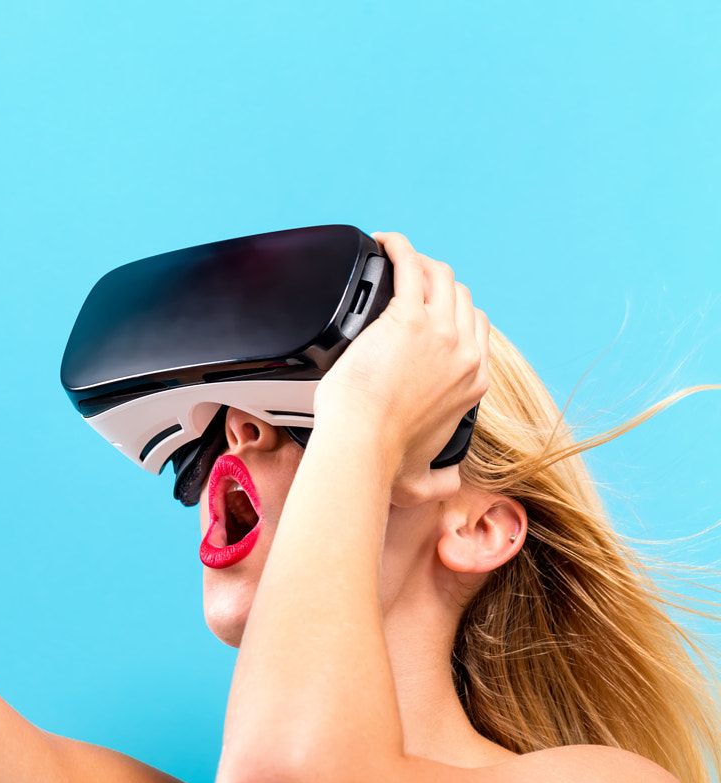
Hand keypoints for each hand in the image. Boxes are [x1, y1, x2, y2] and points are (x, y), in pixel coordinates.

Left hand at [314, 232, 489, 504]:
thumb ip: (441, 482)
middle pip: (462, 299)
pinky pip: (409, 266)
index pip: (477, 331)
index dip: (456, 315)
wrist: (361, 444)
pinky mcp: (407, 317)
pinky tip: (384, 241)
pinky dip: (399, 248)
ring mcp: (440, 332)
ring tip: (397, 258)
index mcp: (472, 382)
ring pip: (442, 278)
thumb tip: (451, 485)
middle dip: (439, 285)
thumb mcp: (422, 480)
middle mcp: (464, 353)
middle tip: (408, 280)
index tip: (434, 310)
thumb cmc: (382, 461)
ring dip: (422, 263)